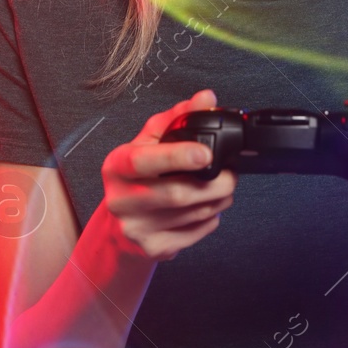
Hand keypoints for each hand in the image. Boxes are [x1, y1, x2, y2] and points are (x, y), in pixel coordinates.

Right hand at [100, 89, 234, 261]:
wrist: (120, 226)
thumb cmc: (137, 178)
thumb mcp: (148, 142)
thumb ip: (177, 118)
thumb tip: (206, 98)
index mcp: (116, 166)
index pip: (143, 161)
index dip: (176, 156)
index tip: (205, 153)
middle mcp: (121, 199)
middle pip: (177, 193)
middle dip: (215, 183)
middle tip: (231, 174)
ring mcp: (136, 228)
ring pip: (192, 214)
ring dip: (218, 199)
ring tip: (222, 188)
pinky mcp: (153, 249)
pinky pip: (197, 232)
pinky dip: (212, 218)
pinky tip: (207, 208)